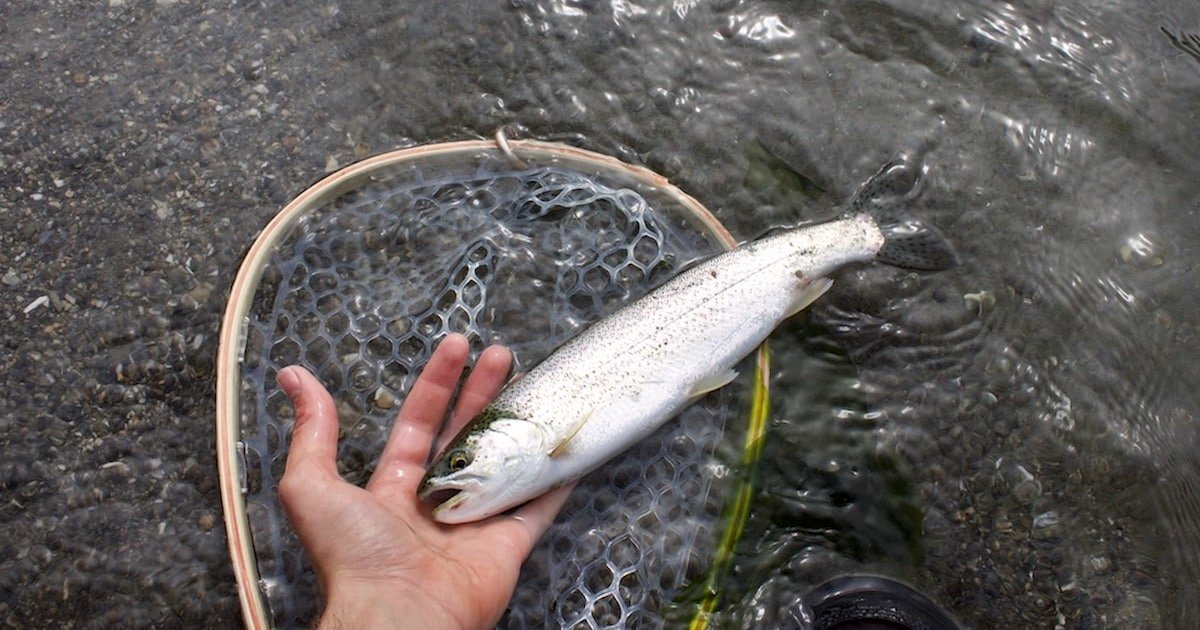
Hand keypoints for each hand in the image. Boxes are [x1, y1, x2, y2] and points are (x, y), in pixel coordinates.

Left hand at [276, 333, 571, 628]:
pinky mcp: (508, 545)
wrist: (399, 615)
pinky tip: (566, 450)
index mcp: (393, 490)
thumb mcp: (312, 486)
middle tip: (501, 355)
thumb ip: (311, 432)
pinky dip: (555, 480)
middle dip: (483, 392)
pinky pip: (537, 507)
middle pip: (466, 435)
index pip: (419, 423)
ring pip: (504, 463)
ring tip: (534, 385)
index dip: (437, 383)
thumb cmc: (353, 559)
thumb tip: (294, 379)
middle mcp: (436, 503)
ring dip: (518, 424)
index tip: (456, 347)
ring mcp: (475, 522)